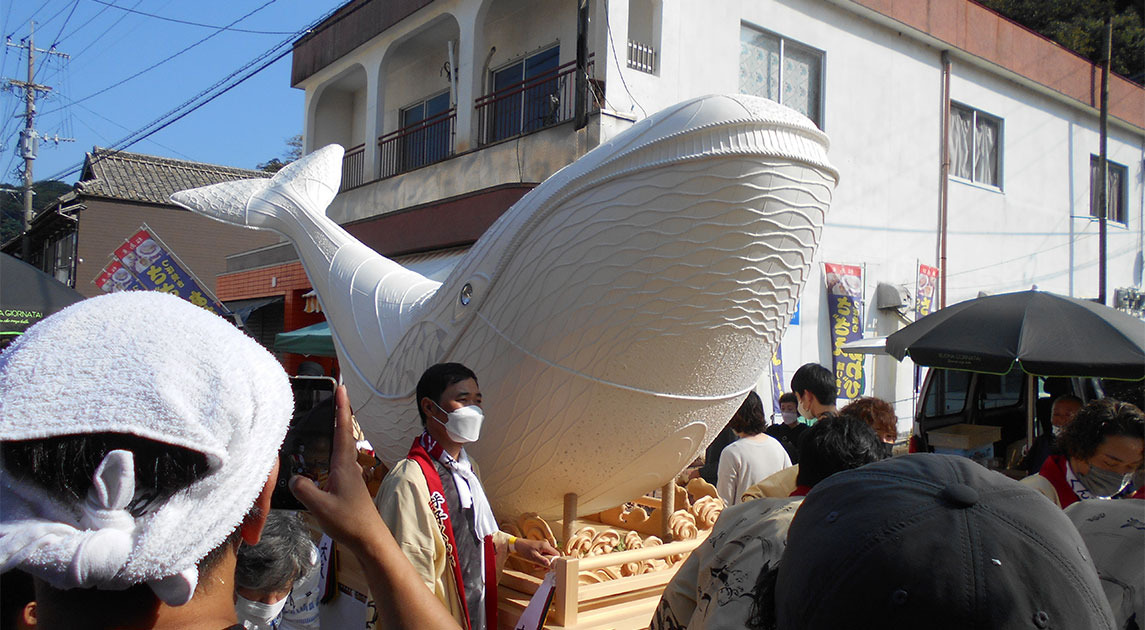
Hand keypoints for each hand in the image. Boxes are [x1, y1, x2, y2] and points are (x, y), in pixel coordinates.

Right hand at [290, 385, 384, 555]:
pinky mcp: (348, 486)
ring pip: (339, 449)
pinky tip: (319, 460)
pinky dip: (328, 454)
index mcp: (343, 465)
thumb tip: (295, 478)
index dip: (341, 407)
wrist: (369, 539)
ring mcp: (350, 475)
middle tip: (331, 397)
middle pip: (342, 434)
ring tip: (322, 422)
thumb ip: (303, 489)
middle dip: (336, 414)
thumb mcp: (319, 506)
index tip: (341, 388)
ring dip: (332, 434)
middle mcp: (348, 466)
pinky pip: (336, 463)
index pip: (342, 429)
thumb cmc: (348, 521)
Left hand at [513, 538, 559, 567]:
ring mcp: (544, 547)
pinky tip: (535, 564)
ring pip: (547, 558)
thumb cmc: (525, 549)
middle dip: (547, 564)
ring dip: (543, 564)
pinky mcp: (541, 549)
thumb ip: (542, 560)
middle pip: (552, 557)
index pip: (556, 554)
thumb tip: (549, 565)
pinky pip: (544, 556)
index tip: (549, 568)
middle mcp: (546, 546)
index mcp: (546, 546)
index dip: (555, 562)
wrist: (518, 545)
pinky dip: (540, 561)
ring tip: (536, 566)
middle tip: (540, 568)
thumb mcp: (533, 557)